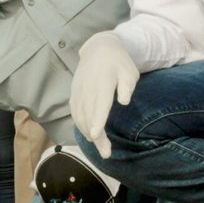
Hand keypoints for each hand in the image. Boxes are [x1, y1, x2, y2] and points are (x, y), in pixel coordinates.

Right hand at [70, 30, 137, 157]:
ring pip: (79, 116)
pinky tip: (88, 134)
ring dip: (87, 133)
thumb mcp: (130, 72)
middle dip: (96, 137)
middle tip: (106, 153)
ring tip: (99, 147)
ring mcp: (78, 91)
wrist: (99, 49)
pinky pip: (75, 113)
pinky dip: (80, 125)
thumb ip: (127, 86)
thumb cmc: (119, 63)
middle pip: (89, 116)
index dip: (97, 121)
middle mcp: (88, 88)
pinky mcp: (74, 93)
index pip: (99, 104)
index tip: (97, 136)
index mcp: (103, 83)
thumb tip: (124, 102)